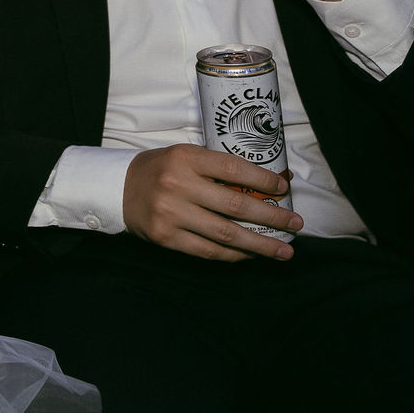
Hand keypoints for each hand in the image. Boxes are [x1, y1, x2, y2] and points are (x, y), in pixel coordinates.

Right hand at [121, 144, 303, 260]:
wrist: (117, 188)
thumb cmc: (160, 170)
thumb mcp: (185, 157)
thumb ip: (217, 169)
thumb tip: (266, 185)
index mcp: (185, 158)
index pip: (233, 168)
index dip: (262, 180)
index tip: (284, 190)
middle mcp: (177, 185)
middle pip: (235, 205)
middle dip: (272, 217)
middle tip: (296, 224)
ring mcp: (170, 213)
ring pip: (226, 233)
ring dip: (260, 244)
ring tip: (284, 250)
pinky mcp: (166, 236)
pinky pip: (208, 250)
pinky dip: (234, 254)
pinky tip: (251, 255)